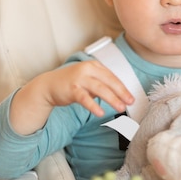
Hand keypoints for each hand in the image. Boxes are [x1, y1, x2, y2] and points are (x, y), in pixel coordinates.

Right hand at [10, 60, 133, 134]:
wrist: (49, 85)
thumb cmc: (72, 83)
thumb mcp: (89, 80)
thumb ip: (102, 84)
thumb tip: (120, 95)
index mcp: (94, 66)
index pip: (112, 77)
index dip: (123, 88)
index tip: (131, 98)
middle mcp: (87, 69)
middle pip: (109, 81)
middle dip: (121, 92)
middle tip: (130, 102)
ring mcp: (79, 78)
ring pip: (100, 89)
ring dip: (112, 99)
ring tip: (120, 108)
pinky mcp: (72, 89)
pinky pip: (85, 98)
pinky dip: (93, 106)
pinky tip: (100, 113)